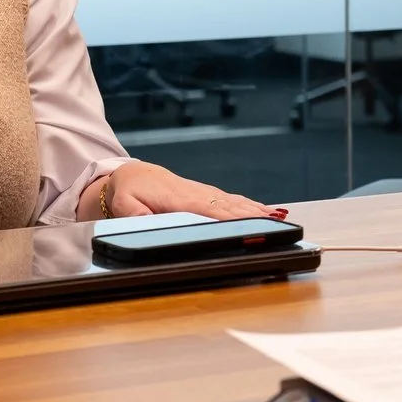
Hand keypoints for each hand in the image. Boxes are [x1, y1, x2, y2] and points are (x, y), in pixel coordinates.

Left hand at [99, 161, 276, 220]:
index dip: (228, 219)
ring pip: (235, 204)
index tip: (247, 227)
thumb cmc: (128, 191)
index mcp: (179, 199)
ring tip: (278, 220)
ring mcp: (204, 193)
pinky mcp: (208, 195)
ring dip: (256, 212)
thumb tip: (147, 225)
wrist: (131, 174)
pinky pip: (233, 201)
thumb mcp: (124, 205)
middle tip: (274, 227)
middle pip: (228, 208)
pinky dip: (252, 206)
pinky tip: (268, 211)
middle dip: (251, 217)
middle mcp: (196, 194)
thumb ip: (136, 216)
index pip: (208, 211)